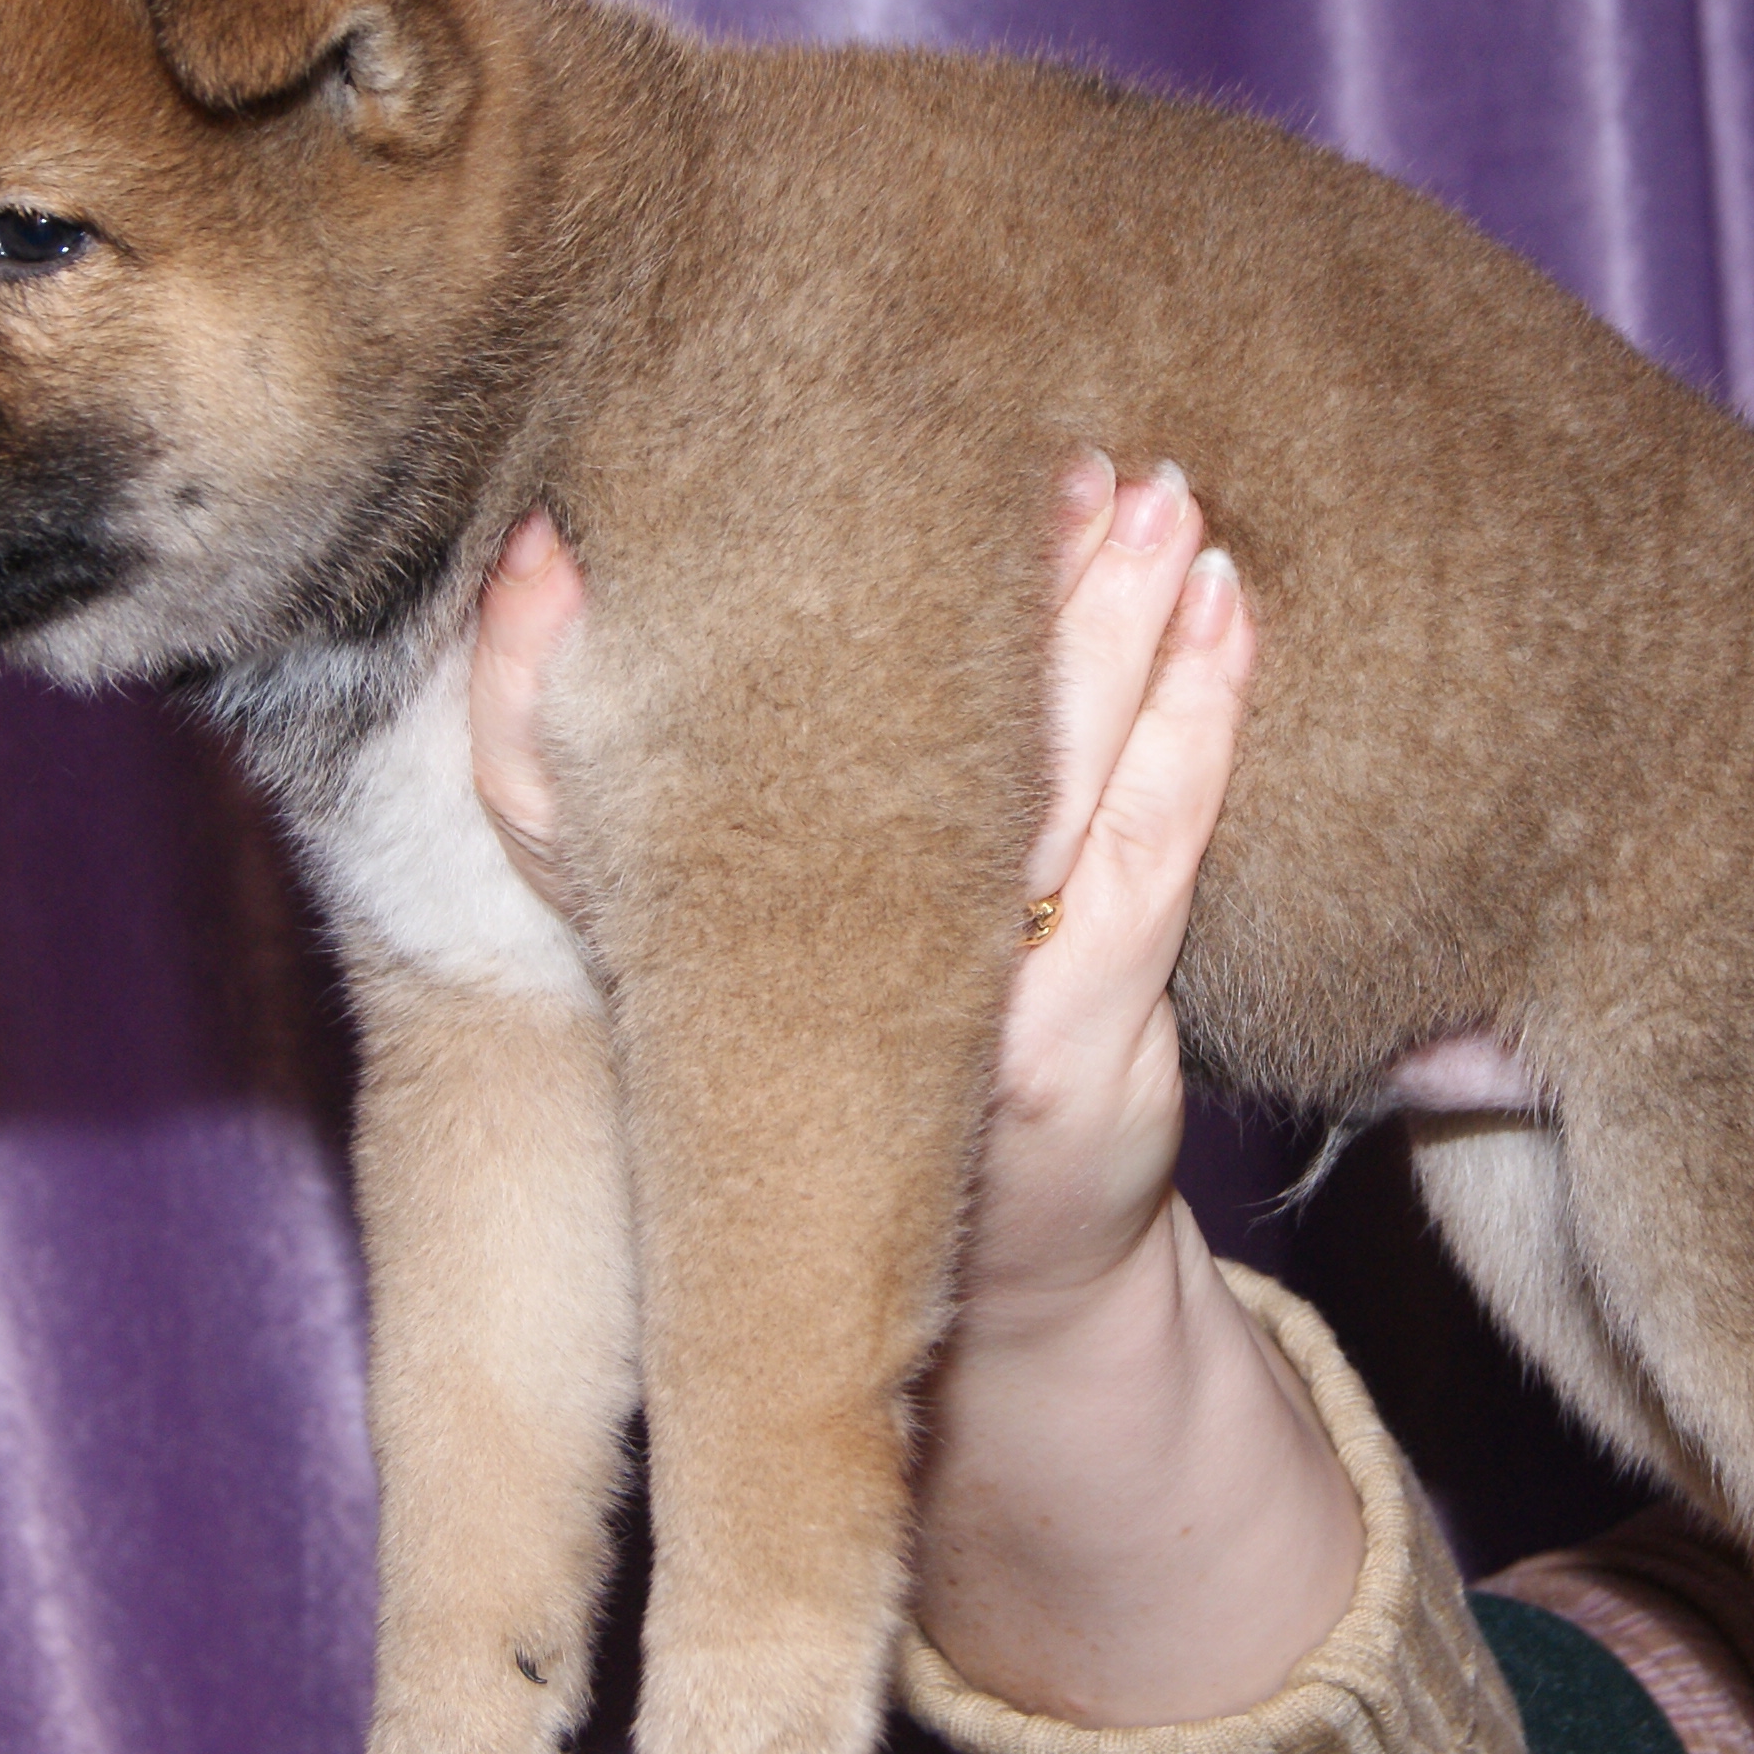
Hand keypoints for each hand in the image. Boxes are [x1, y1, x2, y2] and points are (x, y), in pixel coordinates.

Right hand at [473, 458, 1334, 1729]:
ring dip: (1085, 618)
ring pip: (1014, 790)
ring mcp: (949, 1041)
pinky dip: (1197, 724)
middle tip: (952, 430)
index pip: (554, 821)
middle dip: (890, 590)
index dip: (523, 692)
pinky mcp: (1081, 1066)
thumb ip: (682, 818)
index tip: (546, 551)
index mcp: (682, 987)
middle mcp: (794, 1023)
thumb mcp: (742, 989)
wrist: (1018, 1323)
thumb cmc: (869, 1095)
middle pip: (819, 776)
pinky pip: (1148, 861)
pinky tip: (1229, 611)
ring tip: (1140, 482)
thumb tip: (604, 563)